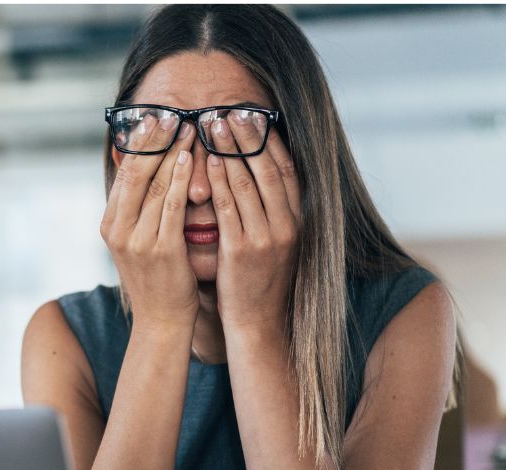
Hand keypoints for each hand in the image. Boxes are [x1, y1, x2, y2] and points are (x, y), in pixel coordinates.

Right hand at [99, 117, 199, 329]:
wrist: (162, 321)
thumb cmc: (156, 278)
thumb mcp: (138, 240)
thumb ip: (138, 209)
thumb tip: (145, 170)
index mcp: (109, 224)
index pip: (124, 173)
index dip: (139, 143)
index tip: (154, 117)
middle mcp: (118, 230)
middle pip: (136, 173)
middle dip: (155, 140)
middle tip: (172, 112)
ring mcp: (138, 240)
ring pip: (156, 184)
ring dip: (174, 152)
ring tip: (189, 127)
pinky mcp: (161, 249)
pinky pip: (172, 205)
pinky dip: (181, 178)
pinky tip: (191, 158)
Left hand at [205, 111, 300, 334]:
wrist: (258, 324)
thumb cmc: (258, 282)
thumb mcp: (273, 243)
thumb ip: (269, 212)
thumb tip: (258, 178)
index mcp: (297, 220)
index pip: (286, 169)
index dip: (270, 140)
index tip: (255, 114)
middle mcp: (287, 225)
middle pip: (267, 169)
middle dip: (247, 136)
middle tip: (229, 109)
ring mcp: (267, 237)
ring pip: (248, 183)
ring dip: (229, 150)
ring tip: (213, 124)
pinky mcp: (243, 251)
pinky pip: (229, 208)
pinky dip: (220, 181)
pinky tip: (208, 161)